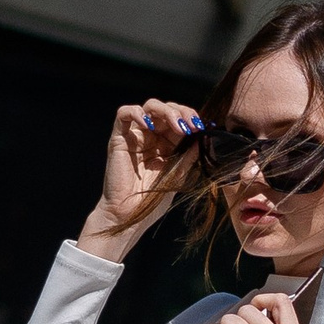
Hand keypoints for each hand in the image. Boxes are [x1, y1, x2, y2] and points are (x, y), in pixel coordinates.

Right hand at [79, 98, 200, 254]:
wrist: (129, 216)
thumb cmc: (152, 200)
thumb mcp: (178, 175)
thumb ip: (190, 155)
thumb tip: (205, 136)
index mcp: (166, 144)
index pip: (180, 120)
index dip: (192, 119)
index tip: (204, 128)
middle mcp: (151, 136)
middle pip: (167, 109)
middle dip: (183, 113)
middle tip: (193, 125)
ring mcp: (135, 136)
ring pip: (149, 107)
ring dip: (166, 111)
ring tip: (178, 126)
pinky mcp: (118, 138)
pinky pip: (123, 113)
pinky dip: (136, 113)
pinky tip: (150, 125)